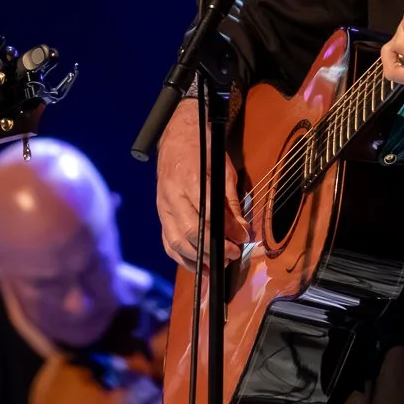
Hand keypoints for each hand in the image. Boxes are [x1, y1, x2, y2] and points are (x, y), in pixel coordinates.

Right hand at [155, 97, 246, 269]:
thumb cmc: (204, 151)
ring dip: (198, 259)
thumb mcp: (224, 171)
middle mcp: (173, 196)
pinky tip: (198, 265)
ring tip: (218, 266)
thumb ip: (232, 202)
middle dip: (214, 250)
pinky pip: (168, 242)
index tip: (242, 241)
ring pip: (176, 242)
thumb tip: (242, 231)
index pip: (208, 215)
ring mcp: (163, 207)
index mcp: (191, 180)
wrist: (177, 137)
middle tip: (233, 255)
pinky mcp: (160, 215)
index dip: (226, 233)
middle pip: (190, 232)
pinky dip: (182, 258)